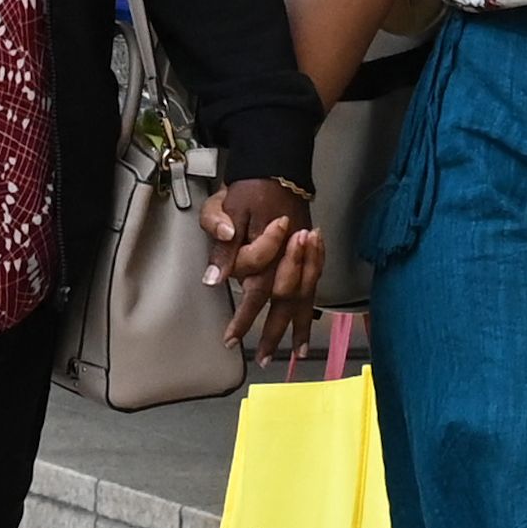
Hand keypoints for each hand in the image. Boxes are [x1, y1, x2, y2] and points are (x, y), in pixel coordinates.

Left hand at [197, 176, 315, 348]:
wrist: (278, 169)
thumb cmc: (249, 189)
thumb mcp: (226, 208)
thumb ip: (220, 243)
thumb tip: (214, 280)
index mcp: (267, 248)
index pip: (256, 289)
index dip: (243, 316)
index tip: (229, 339)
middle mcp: (288, 257)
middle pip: (282, 301)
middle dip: (272, 332)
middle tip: (262, 358)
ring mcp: (301, 258)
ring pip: (301, 300)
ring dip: (294, 329)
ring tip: (289, 355)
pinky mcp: (309, 257)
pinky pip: (313, 289)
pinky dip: (310, 313)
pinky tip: (305, 333)